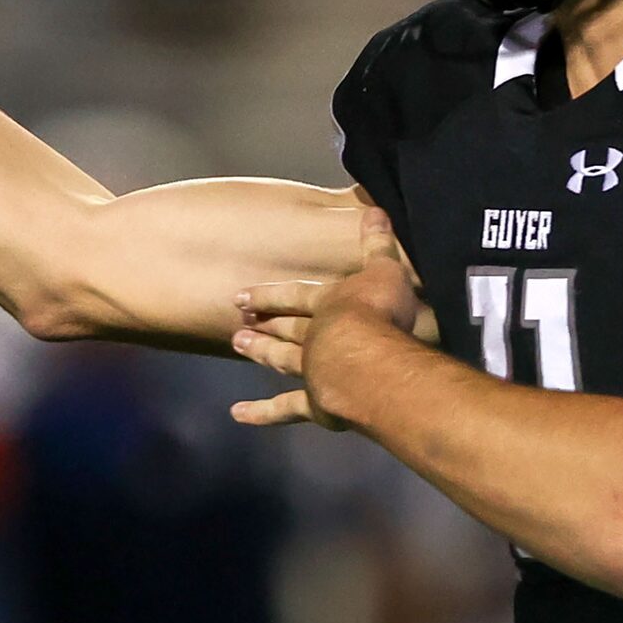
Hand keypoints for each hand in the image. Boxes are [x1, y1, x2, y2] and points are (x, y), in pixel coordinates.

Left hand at [230, 209, 421, 427]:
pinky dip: (262, 412)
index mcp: (329, 304)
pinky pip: (286, 409)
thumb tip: (375, 208)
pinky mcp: (316, 404)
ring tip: (238, 346)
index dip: (272, 295)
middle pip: (285, 328)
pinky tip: (238, 414)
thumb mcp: (385, 270)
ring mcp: (311, 371)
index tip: (242, 296)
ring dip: (262, 353)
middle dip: (264, 323)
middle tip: (238, 322)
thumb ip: (378, 244)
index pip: (297, 296)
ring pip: (281, 360)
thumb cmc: (381, 312)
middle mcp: (314, 336)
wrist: (371, 359)